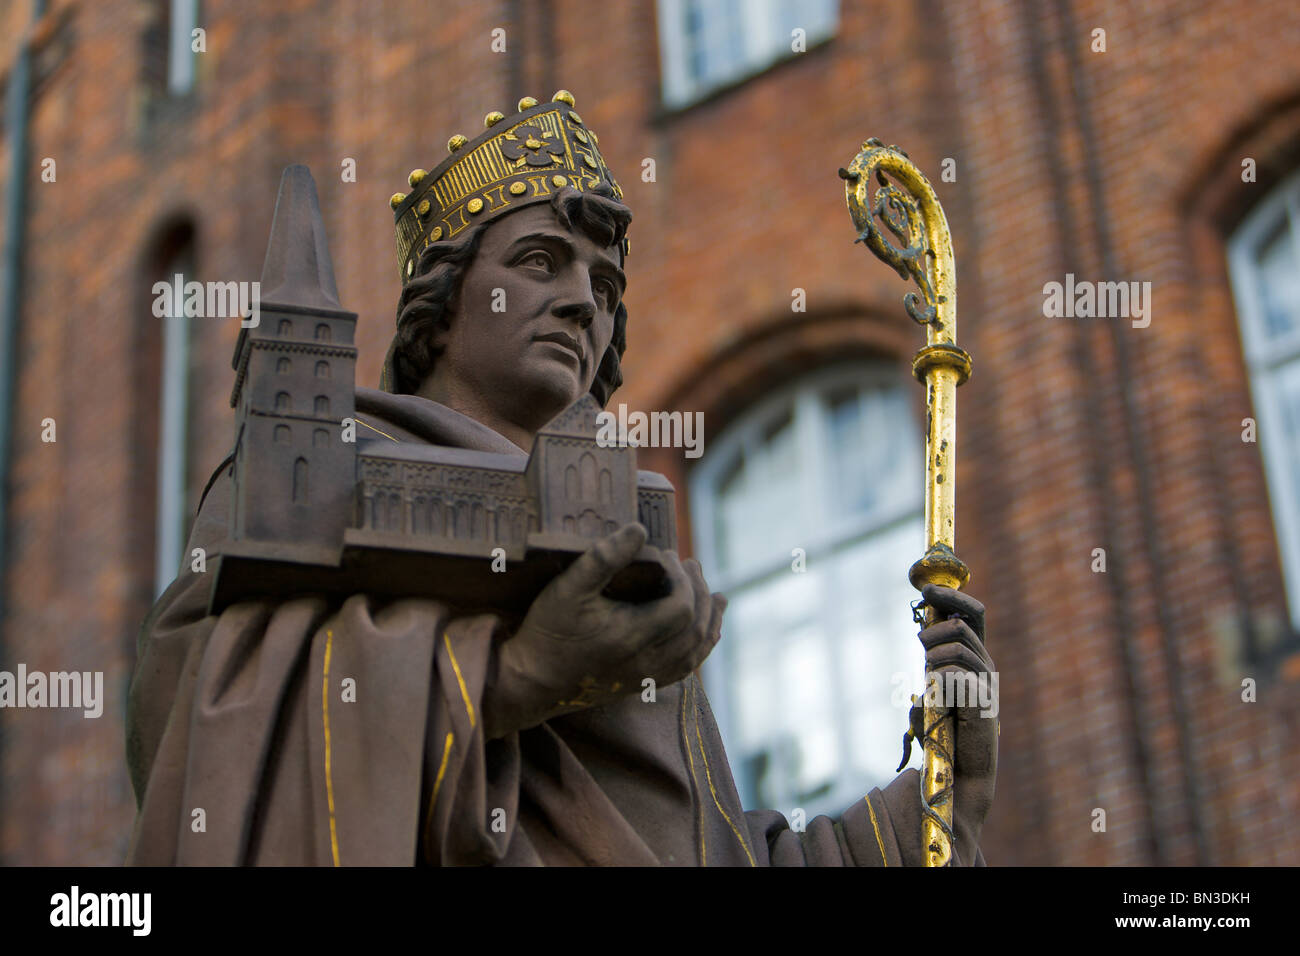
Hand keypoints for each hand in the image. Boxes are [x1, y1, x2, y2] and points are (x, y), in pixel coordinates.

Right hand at [482, 523, 726, 737]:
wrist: (533, 682)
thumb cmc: (548, 631)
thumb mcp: (567, 588)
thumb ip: (603, 558)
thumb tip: (639, 530)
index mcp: (632, 636)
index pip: (682, 606)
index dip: (682, 578)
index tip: (665, 556)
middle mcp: (647, 661)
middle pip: (696, 627)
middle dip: (699, 592)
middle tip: (690, 563)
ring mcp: (647, 677)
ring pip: (696, 650)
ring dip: (710, 620)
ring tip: (715, 595)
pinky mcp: (643, 685)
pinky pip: (686, 668)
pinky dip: (702, 646)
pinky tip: (706, 630)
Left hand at [916, 583, 997, 864]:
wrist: (958, 768)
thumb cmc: (943, 728)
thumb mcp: (933, 685)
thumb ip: (934, 660)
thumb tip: (923, 627)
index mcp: (975, 657)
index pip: (973, 614)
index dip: (952, 596)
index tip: (927, 588)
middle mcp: (985, 666)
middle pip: (964, 625)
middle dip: (937, 626)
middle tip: (918, 641)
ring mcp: (987, 684)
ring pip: (960, 648)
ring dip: (936, 654)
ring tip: (926, 672)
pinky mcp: (983, 704)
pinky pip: (958, 677)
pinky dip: (941, 680)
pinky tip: (935, 695)